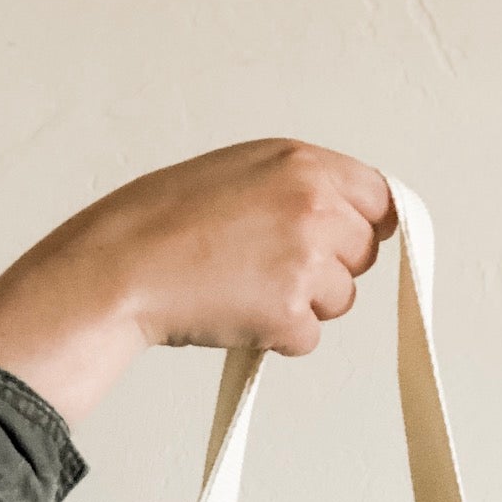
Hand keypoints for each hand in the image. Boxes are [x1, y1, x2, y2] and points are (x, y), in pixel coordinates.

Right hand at [0, 139, 395, 426]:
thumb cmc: (165, 222)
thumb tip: (346, 215)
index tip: (344, 243)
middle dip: (331, 268)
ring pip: (341, 300)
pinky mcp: (291, 311)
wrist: (122, 265)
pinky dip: (279, 338)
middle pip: (365, 254)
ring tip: (246, 288)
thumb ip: (298, 187)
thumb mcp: (241, 172)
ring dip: (303, 305)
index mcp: (301, 163)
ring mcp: (306, 260)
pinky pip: (309, 338)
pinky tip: (238, 313)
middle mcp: (313, 205)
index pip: (379, 198)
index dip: (362, 226)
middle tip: (272, 268)